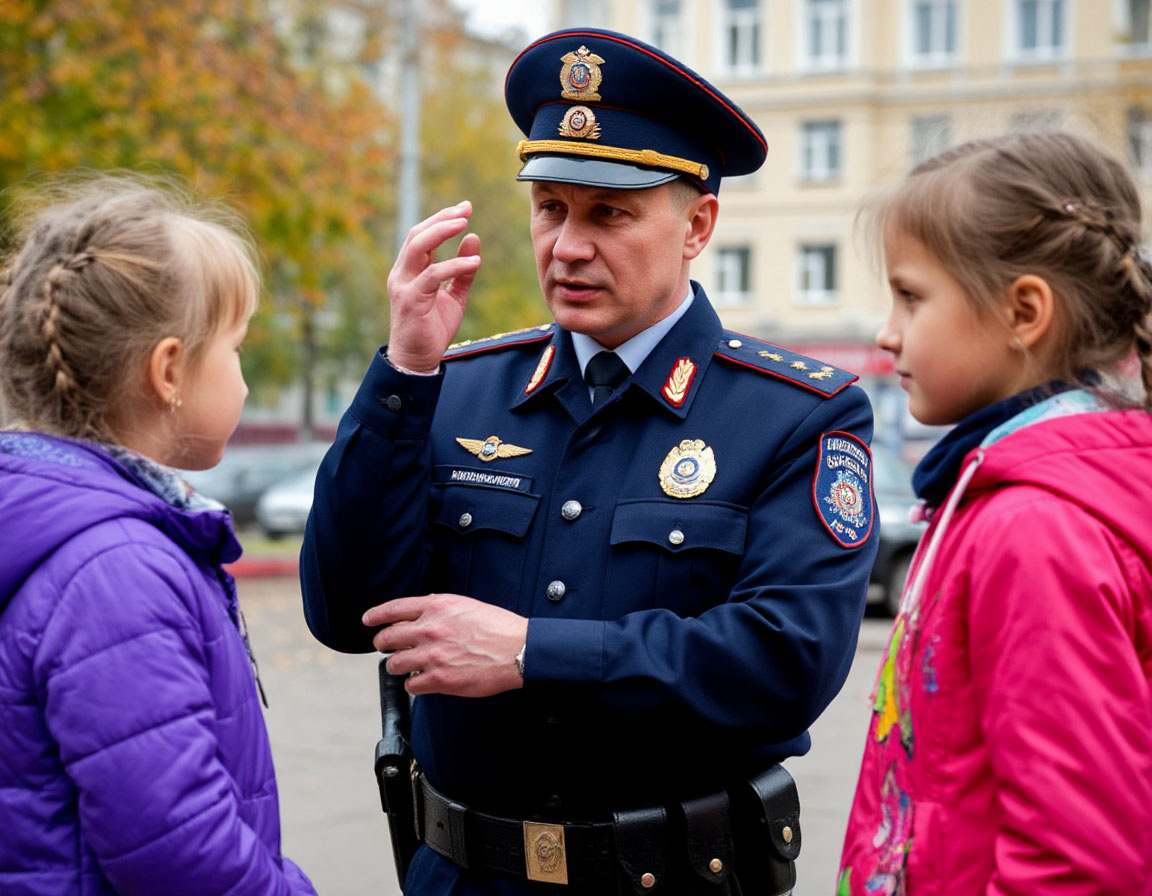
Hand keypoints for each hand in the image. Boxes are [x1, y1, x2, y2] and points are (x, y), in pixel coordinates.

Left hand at [364, 594, 526, 696]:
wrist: (518, 650)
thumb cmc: (498, 627)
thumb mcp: (466, 605)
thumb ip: (439, 608)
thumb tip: (420, 614)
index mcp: (436, 607)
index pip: (393, 608)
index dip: (376, 616)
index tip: (368, 620)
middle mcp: (430, 629)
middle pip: (387, 638)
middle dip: (383, 643)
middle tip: (386, 647)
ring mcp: (432, 656)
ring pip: (393, 664)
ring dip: (398, 665)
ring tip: (408, 665)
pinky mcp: (439, 680)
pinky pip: (410, 685)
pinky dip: (414, 684)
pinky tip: (423, 680)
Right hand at [386, 201, 481, 372]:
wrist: (416, 360)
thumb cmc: (432, 328)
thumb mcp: (453, 296)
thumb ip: (462, 271)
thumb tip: (473, 239)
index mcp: (410, 270)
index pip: (423, 235)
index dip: (442, 219)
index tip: (465, 208)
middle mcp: (403, 273)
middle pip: (418, 234)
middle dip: (442, 218)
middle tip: (466, 208)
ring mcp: (404, 286)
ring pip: (418, 247)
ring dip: (442, 232)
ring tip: (465, 224)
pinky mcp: (411, 300)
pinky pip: (432, 276)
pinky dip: (453, 266)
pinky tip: (474, 263)